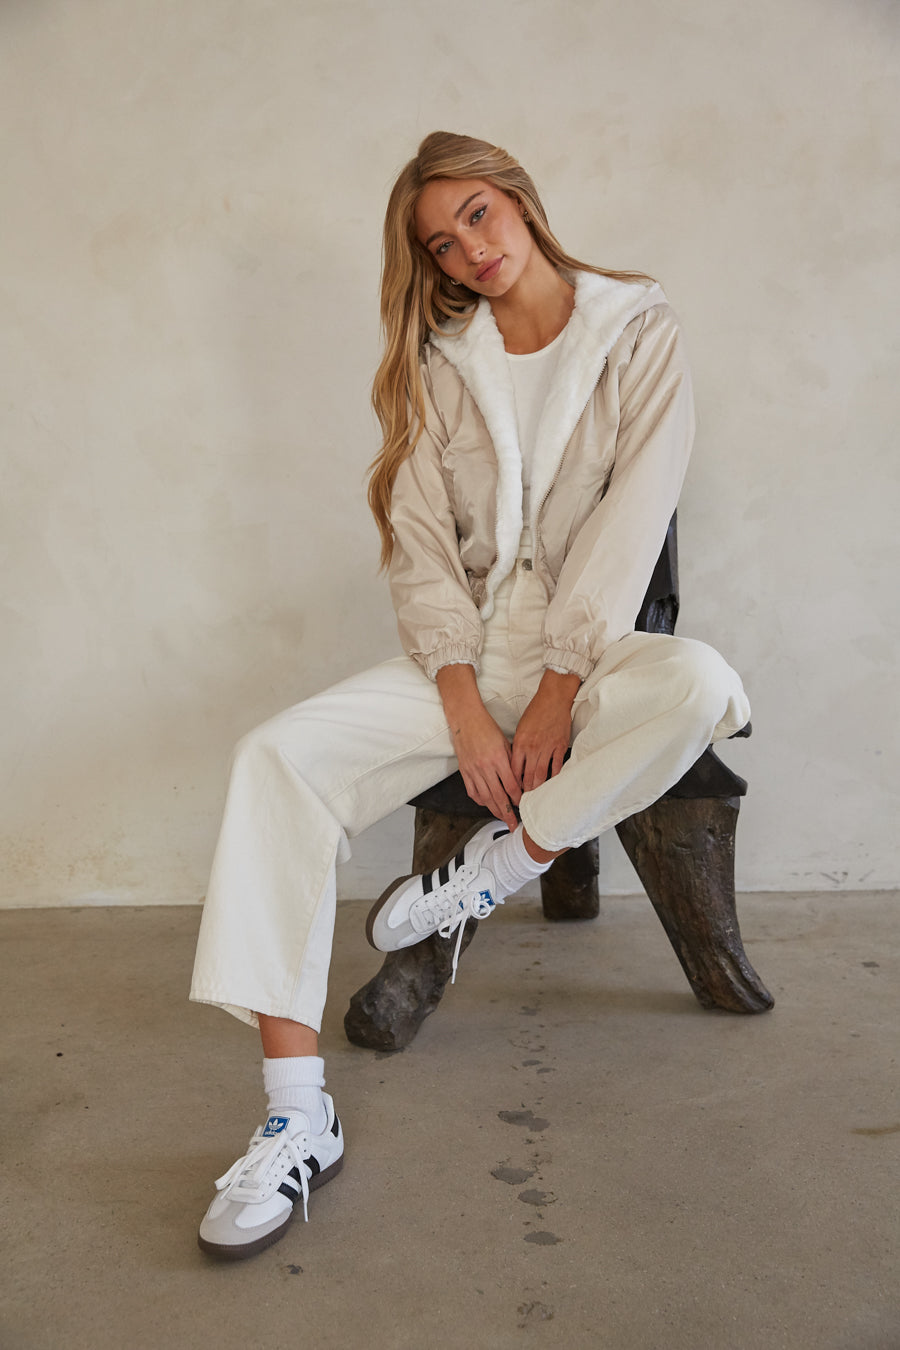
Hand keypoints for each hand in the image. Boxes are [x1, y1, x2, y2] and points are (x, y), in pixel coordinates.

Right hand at [436, 665, 520, 827]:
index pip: (510, 786)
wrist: (465, 720)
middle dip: (507, 813)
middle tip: (513, 824)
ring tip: (502, 818)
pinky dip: (481, 800)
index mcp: (498, 759)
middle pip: (498, 797)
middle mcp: (485, 767)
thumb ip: (512, 762)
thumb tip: (519, 781)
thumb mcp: (505, 743)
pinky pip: (472, 792)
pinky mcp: (464, 771)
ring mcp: (472, 770)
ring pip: (485, 797)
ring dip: (494, 810)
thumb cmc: (487, 728)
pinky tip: (487, 804)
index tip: (523, 806)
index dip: (517, 799)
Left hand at [511, 670, 579, 791]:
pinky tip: (552, 785)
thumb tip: (516, 763)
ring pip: (541, 774)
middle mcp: (532, 748)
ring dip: (538, 787)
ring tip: (535, 797)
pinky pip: (557, 766)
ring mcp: (547, 748)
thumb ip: (518, 746)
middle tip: (523, 802)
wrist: (554, 698)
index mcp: (520, 743)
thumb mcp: (521, 728)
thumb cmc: (536, 711)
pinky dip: (554, 777)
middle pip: (527, 775)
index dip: (512, 783)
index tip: (511, 792)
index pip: (513, 769)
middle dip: (525, 791)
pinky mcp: (560, 746)